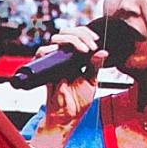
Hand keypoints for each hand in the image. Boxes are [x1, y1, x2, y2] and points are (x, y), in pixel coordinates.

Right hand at [25, 28, 102, 147]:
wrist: (67, 115)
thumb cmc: (78, 101)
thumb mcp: (92, 81)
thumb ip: (95, 66)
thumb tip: (103, 52)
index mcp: (77, 58)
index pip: (79, 36)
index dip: (86, 34)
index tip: (95, 40)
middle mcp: (65, 57)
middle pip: (68, 32)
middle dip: (81, 34)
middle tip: (91, 45)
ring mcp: (55, 61)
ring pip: (57, 38)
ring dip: (72, 39)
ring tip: (83, 50)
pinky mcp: (46, 68)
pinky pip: (43, 52)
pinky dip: (54, 49)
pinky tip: (69, 56)